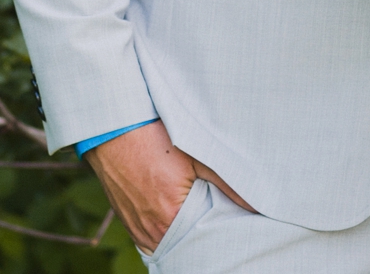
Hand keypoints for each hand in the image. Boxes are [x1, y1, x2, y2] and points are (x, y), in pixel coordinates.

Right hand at [84, 122, 255, 253]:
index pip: (208, 238)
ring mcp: (138, 229)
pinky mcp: (128, 223)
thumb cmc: (152, 137)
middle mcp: (152, 231)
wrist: (111, 127)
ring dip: (186, 231)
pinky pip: (153, 238)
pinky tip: (181, 217)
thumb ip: (228, 182)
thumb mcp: (195, 154)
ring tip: (203, 214)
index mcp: (170, 218)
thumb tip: (257, 203)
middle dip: (206, 232)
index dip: (224, 228)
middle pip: (189, 242)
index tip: (237, 217)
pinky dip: (169, 232)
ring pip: (171, 242)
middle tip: (223, 215)